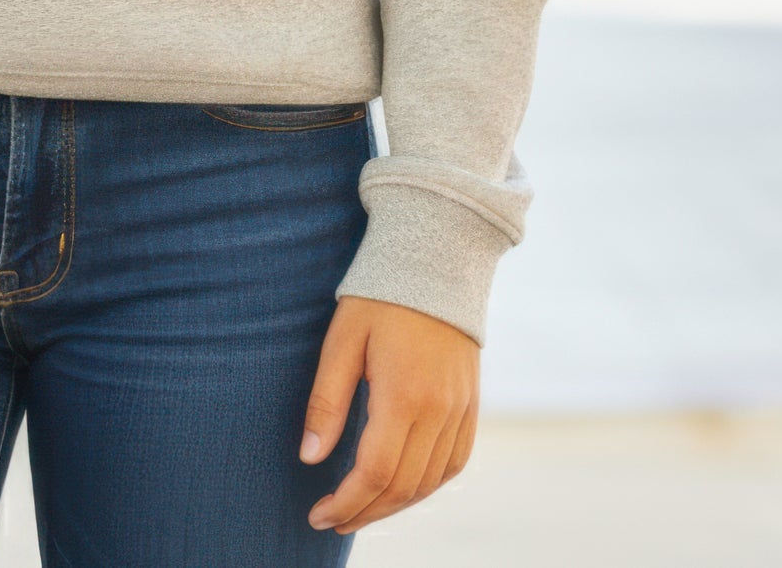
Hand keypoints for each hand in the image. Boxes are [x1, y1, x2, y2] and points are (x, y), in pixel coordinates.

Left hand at [299, 296, 478, 532]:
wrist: (437, 260)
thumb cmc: (380, 295)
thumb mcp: (343, 339)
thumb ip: (327, 401)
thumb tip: (310, 458)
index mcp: (404, 394)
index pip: (374, 473)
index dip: (345, 503)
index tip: (317, 516)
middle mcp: (440, 411)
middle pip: (403, 487)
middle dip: (364, 511)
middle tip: (332, 520)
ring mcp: (461, 409)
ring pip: (430, 482)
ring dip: (394, 505)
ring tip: (360, 509)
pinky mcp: (472, 404)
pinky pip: (454, 463)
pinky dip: (427, 485)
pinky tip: (402, 488)